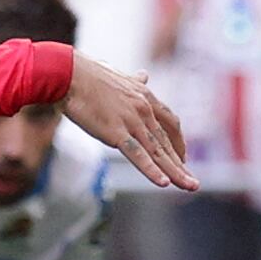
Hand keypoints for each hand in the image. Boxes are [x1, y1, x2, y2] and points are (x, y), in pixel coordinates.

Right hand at [65, 52, 197, 187]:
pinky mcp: (115, 132)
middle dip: (181, 163)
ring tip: (190, 186)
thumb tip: (144, 74)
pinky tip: (163, 183)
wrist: (68, 73)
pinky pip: (137, 154)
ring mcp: (131, 121)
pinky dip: (151, 170)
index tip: (182, 156)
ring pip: (157, 151)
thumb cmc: (88, 74)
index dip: (178, 141)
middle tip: (192, 182)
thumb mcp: (119, 76)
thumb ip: (135, 80)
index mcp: (145, 96)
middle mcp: (143, 109)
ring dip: (175, 172)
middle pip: (168, 141)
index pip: (170, 122)